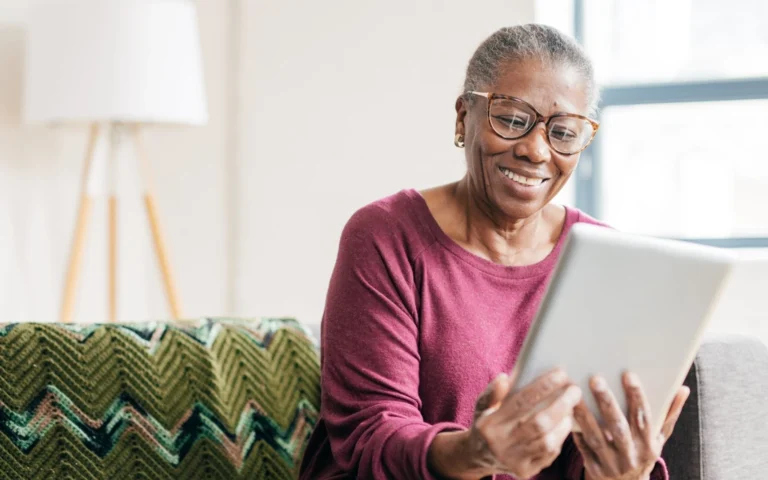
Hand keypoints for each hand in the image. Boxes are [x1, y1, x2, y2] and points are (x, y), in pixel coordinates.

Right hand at [429, 369, 581, 478]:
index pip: (520, 402)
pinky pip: (549, 455)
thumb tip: (504, 377)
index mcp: (489, 424)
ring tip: (571, 408)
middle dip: (561, 404)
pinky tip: (564, 425)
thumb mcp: (481, 407)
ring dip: (563, 423)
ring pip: (547, 442)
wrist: (478, 457)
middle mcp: (501, 444)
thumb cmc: (486, 424)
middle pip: (539, 423)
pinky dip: (559, 438)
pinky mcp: (525, 471)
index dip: (543, 387)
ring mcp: (514, 461)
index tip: (561, 373)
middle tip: (574, 390)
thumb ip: (491, 393)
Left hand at [572, 372, 689, 479]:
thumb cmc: (643, 454)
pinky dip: (575, 431)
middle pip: (619, 427)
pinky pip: (582, 448)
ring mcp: (612, 465)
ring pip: (596, 437)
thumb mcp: (659, 438)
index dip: (637, 397)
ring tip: (574, 393)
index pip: (644, 418)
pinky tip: (567, 412)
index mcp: (650, 446)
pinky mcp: (594, 470)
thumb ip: (669, 413)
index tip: (628, 375)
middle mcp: (632, 456)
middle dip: (607, 402)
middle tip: (596, 379)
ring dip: (584, 414)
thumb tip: (682, 388)